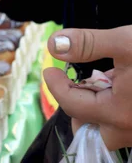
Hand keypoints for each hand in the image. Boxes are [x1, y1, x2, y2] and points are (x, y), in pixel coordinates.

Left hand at [44, 26, 131, 150]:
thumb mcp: (127, 42)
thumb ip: (88, 44)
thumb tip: (55, 45)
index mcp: (117, 113)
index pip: (71, 105)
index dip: (55, 85)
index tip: (49, 69)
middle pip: (90, 127)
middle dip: (78, 107)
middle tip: (74, 84)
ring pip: (112, 130)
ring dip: (99, 111)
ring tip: (99, 86)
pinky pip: (130, 125)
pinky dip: (119, 110)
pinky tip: (125, 87)